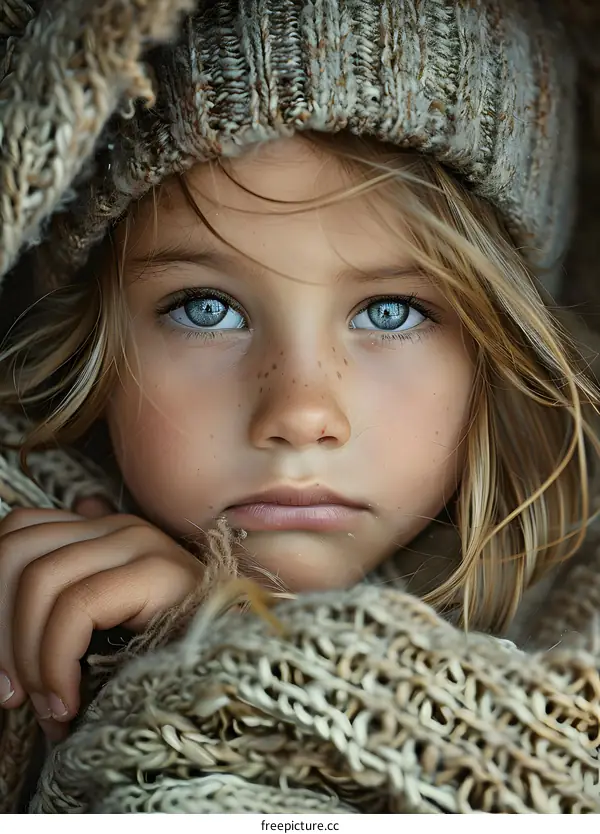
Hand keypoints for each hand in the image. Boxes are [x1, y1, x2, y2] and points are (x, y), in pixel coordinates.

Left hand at [0, 499, 203, 740]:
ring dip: (27, 656)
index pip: (18, 533)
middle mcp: (118, 527)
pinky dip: (56, 660)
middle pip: (17, 549)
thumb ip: (65, 609)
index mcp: (101, 532)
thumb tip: (8, 617)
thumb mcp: (101, 633)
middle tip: (9, 693)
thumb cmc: (168, 657)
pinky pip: (77, 606)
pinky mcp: (159, 572)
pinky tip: (69, 700)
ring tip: (46, 704)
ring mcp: (141, 544)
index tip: (0, 672)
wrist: (246, 667)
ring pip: (40, 580)